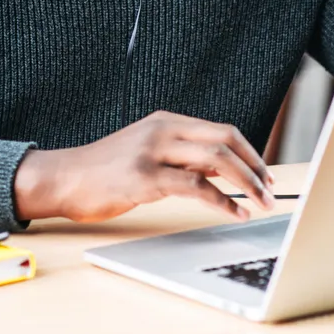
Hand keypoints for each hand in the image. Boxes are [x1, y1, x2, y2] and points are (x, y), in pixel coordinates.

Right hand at [13, 111, 275, 222]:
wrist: (63, 177)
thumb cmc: (104, 170)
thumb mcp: (145, 151)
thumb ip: (180, 155)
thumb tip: (222, 171)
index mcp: (165, 121)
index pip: (221, 130)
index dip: (249, 152)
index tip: (265, 174)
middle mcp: (162, 130)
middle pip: (225, 140)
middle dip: (255, 167)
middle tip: (269, 190)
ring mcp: (152, 152)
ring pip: (215, 161)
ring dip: (246, 184)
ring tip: (259, 203)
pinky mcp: (144, 178)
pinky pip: (195, 187)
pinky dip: (222, 202)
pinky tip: (234, 212)